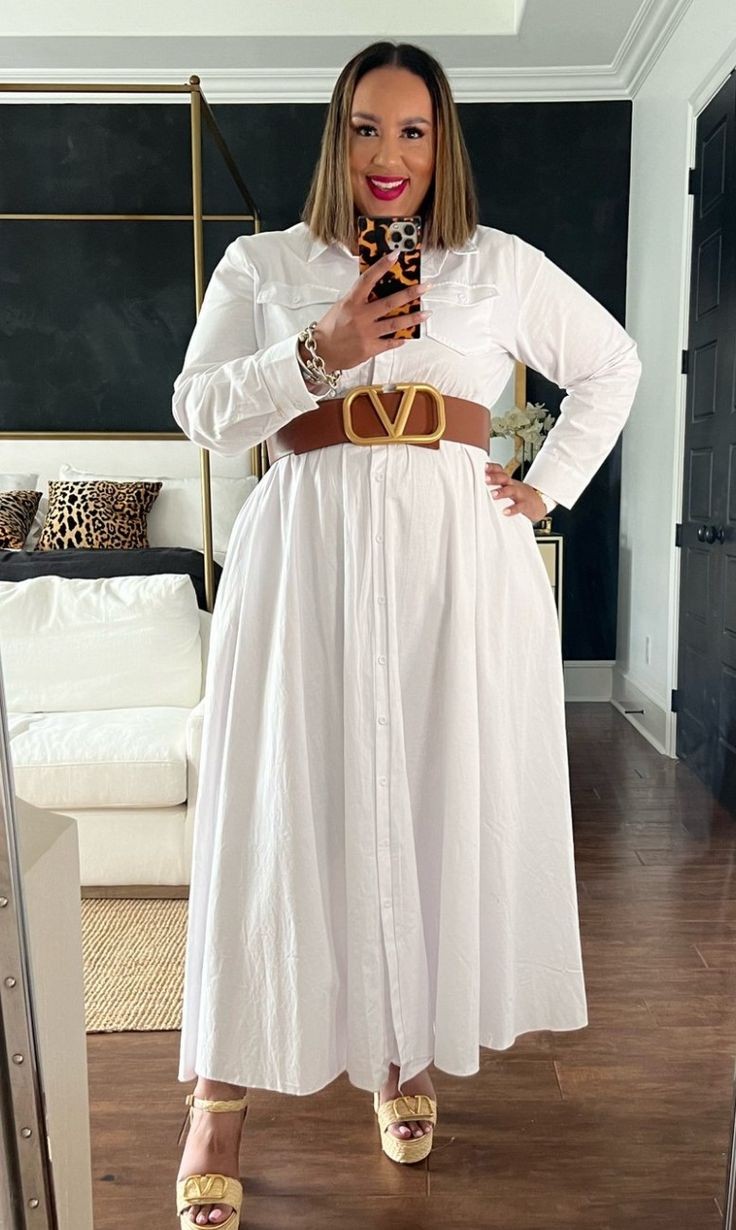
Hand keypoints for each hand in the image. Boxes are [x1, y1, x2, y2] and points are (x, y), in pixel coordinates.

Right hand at [307, 250, 431, 372]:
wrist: (321, 352)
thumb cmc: (329, 329)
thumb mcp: (341, 307)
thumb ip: (358, 299)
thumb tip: (376, 289)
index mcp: (352, 302)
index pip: (368, 279)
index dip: (382, 266)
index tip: (395, 255)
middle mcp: (361, 316)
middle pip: (390, 302)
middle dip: (410, 293)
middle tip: (424, 287)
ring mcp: (367, 333)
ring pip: (395, 323)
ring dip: (413, 317)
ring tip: (426, 313)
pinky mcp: (370, 348)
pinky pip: (390, 343)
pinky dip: (400, 339)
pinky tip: (408, 336)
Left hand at [484, 462, 546, 520]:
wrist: (540, 501)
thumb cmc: (519, 495)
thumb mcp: (509, 487)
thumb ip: (496, 486)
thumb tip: (476, 485)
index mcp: (507, 481)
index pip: (500, 470)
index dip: (492, 467)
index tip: (484, 467)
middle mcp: (513, 485)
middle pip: (504, 478)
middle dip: (494, 477)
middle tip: (485, 479)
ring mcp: (520, 494)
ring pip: (511, 490)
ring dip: (502, 492)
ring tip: (493, 494)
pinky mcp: (525, 505)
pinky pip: (519, 506)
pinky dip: (512, 509)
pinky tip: (506, 512)